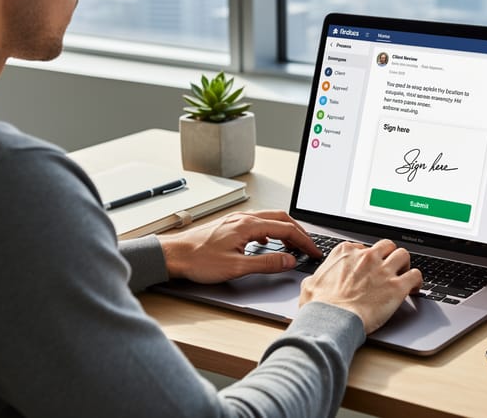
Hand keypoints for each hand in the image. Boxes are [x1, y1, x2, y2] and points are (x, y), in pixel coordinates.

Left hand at [159, 210, 320, 283]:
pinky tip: (268, 241)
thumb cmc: (198, 260)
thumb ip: (266, 263)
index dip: (304, 241)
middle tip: (310, 246)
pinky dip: (272, 230)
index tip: (314, 251)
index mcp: (248, 225)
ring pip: (270, 218)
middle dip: (299, 232)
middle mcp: (244, 218)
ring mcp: (236, 220)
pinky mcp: (230, 225)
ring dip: (286, 229)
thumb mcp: (236, 267)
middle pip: (281, 219)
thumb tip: (289, 260)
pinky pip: (259, 222)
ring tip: (295, 243)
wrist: (173, 255)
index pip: (286, 229)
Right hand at [299, 239, 422, 333]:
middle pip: (386, 246)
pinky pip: (416, 275)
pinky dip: (417, 281)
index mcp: (346, 253)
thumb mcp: (310, 285)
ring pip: (403, 254)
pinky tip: (414, 289)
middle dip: (388, 256)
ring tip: (403, 275)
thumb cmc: (319, 307)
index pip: (363, 247)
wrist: (331, 321)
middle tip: (388, 268)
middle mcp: (366, 257)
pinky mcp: (396, 286)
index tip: (368, 268)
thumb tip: (315, 281)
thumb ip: (318, 277)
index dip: (367, 259)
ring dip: (404, 264)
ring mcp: (383, 270)